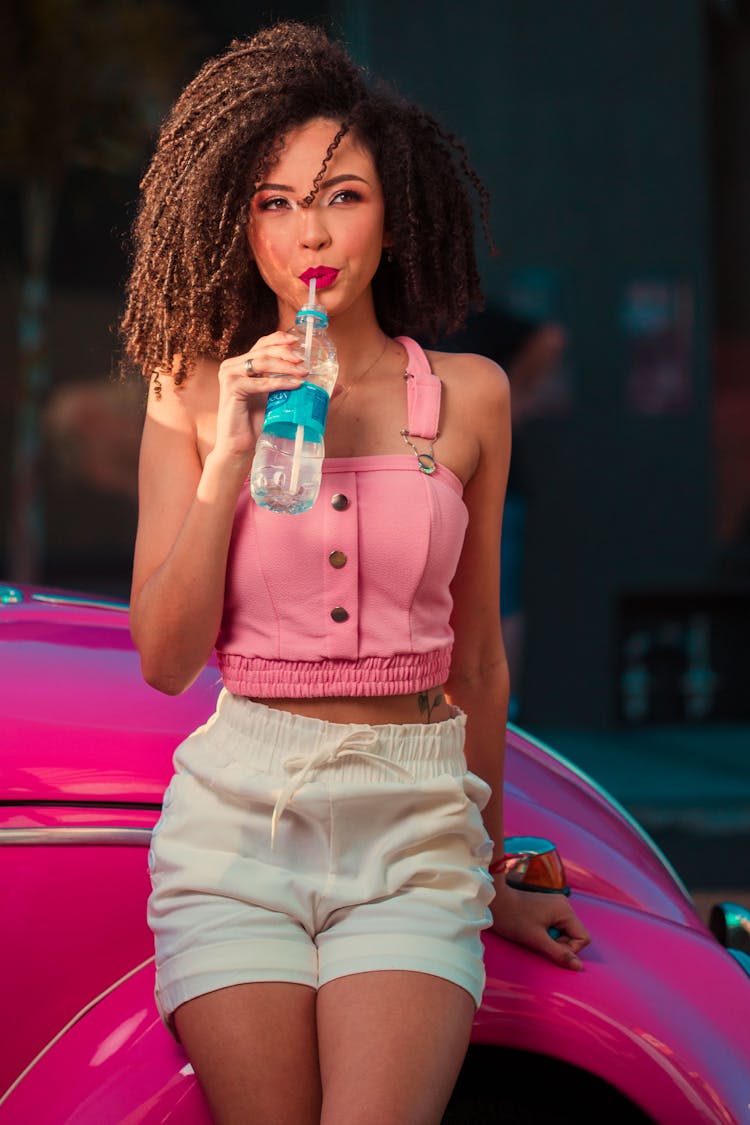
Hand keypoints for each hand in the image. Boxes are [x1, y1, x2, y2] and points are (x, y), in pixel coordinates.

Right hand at [214, 331, 305, 460]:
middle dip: (287, 354)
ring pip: (262, 363)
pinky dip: (277, 383)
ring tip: (303, 373)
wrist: (241, 446)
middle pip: (264, 351)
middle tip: (304, 360)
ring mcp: (230, 375)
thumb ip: (306, 390)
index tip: (299, 341)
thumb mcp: (284, 402)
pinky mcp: (231, 388)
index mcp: (244, 364)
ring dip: (285, 367)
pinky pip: (258, 382)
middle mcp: (234, 366)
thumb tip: (339, 387)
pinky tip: (294, 385)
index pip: (263, 344)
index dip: (281, 339)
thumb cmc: (259, 424)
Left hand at [490, 883, 590, 970]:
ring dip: (554, 939)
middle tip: (541, 942)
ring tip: (536, 935)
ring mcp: (557, 904)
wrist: (496, 901)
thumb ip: (559, 953)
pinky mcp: (549, 906)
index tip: (550, 947)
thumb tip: (578, 967)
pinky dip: (549, 932)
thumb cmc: (514, 919)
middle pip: (575, 934)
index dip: (570, 949)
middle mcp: (564, 905)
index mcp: (565, 910)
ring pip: (566, 931)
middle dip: (561, 944)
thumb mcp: (537, 940)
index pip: (583, 938)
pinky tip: (535, 930)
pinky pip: (557, 925)